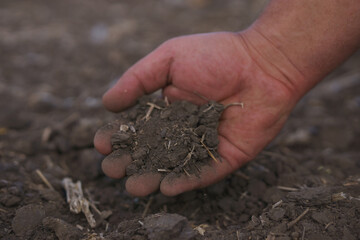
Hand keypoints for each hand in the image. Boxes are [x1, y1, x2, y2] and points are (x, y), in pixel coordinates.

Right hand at [94, 31, 298, 195]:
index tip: (103, 143)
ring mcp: (203, 145)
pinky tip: (167, 188)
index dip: (119, 137)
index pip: (137, 128)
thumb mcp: (169, 58)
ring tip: (134, 187)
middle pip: (151, 151)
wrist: (264, 62)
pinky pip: (204, 172)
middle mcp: (182, 130)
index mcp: (167, 108)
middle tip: (113, 170)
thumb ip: (138, 80)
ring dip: (153, 178)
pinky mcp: (226, 156)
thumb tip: (107, 104)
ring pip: (174, 166)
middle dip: (130, 162)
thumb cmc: (216, 55)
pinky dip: (186, 181)